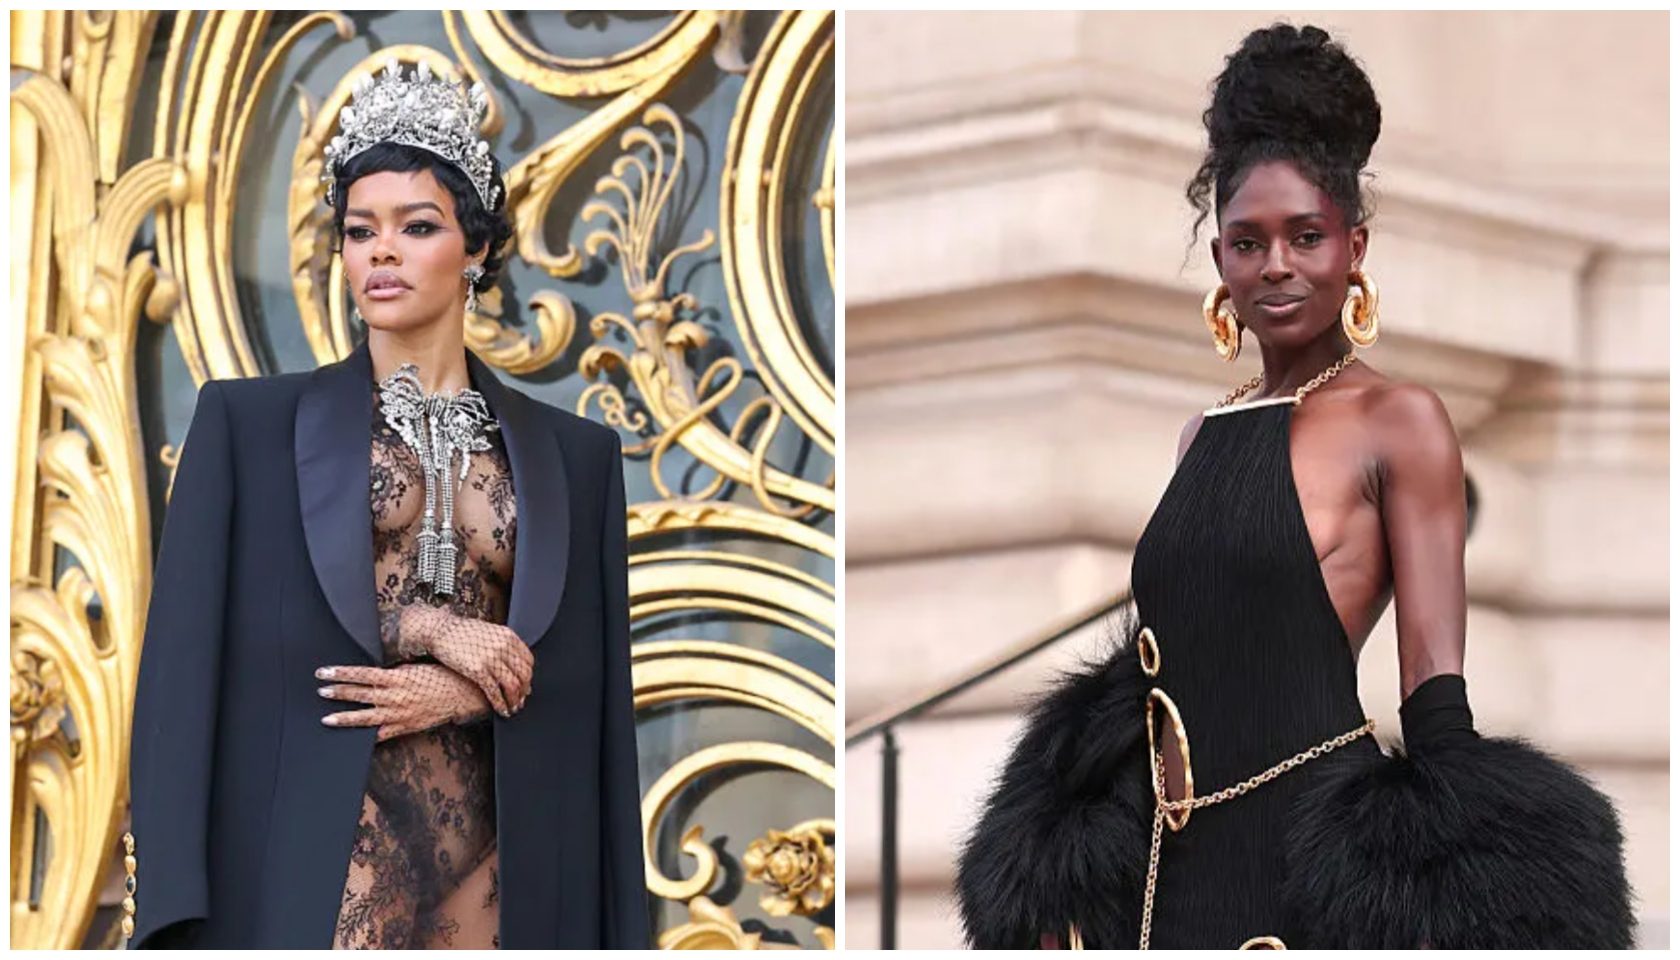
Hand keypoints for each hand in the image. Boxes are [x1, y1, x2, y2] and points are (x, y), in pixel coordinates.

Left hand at [316, 662, 493, 740]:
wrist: (462, 694)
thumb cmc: (441, 676)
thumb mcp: (415, 667)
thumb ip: (394, 671)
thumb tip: (376, 670)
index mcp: (396, 678)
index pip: (361, 674)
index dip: (341, 673)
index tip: (324, 672)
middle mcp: (395, 697)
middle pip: (359, 695)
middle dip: (337, 693)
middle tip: (320, 692)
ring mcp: (399, 714)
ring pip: (366, 717)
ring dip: (344, 717)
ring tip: (327, 718)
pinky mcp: (406, 726)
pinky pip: (383, 734)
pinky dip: (369, 737)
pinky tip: (355, 738)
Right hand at [388, 603, 533, 716]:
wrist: (441, 630)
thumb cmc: (462, 631)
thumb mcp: (490, 632)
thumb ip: (504, 644)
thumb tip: (514, 661)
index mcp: (508, 636)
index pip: (528, 660)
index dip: (528, 676)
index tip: (526, 685)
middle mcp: (503, 647)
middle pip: (524, 674)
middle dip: (524, 691)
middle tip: (521, 700)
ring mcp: (491, 659)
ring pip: (512, 685)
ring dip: (514, 700)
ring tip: (512, 708)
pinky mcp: (478, 670)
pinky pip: (494, 691)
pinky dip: (500, 704)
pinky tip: (500, 710)